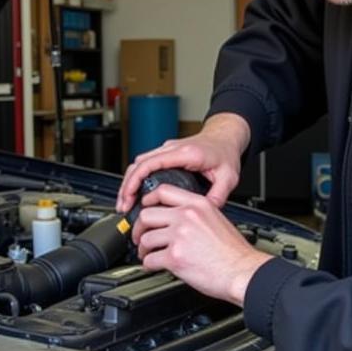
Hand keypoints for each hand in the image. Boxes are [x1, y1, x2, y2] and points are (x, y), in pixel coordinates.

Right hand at [116, 113, 250, 213]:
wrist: (226, 137)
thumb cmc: (225, 153)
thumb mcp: (228, 177)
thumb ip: (218, 196)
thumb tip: (206, 213)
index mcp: (186, 153)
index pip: (151, 163)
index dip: (135, 180)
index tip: (129, 197)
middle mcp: (172, 149)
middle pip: (138, 164)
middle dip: (126, 185)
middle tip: (123, 206)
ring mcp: (167, 150)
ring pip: (139, 163)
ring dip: (129, 182)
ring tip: (125, 203)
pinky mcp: (166, 153)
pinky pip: (145, 163)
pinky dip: (136, 178)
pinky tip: (134, 192)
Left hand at [132, 183, 271, 304]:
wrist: (243, 271)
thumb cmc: (235, 252)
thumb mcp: (217, 219)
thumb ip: (196, 215)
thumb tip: (177, 219)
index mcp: (198, 205)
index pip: (163, 192)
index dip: (148, 200)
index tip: (145, 207)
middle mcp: (187, 217)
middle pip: (147, 215)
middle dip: (140, 228)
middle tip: (141, 236)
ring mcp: (179, 236)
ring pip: (146, 239)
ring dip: (144, 249)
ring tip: (149, 254)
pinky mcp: (175, 257)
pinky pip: (150, 259)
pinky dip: (149, 264)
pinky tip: (154, 266)